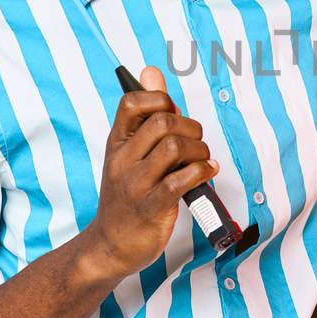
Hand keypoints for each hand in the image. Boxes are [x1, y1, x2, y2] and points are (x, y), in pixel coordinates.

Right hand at [86, 67, 218, 276]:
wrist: (110, 246)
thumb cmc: (126, 196)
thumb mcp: (128, 153)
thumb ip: (145, 115)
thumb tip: (151, 71)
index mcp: (117, 142)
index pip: (133, 102)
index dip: (161, 100)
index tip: (173, 115)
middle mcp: (122, 159)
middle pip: (163, 122)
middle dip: (190, 127)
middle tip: (195, 143)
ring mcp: (135, 184)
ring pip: (174, 147)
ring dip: (200, 151)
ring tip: (202, 161)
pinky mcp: (152, 207)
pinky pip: (182, 179)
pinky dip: (202, 171)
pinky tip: (206, 173)